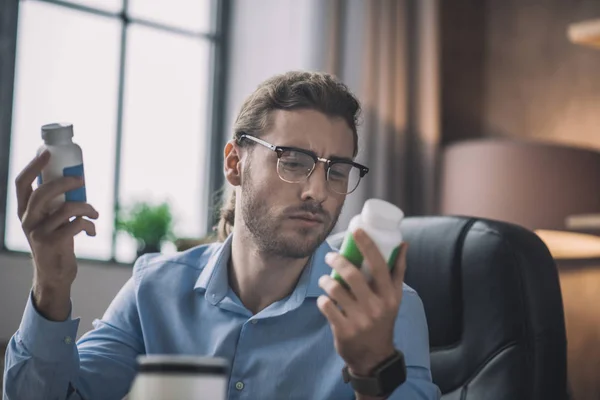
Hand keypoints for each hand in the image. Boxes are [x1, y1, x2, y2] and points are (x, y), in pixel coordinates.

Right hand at [15, 150, 97, 319]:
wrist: (54, 274)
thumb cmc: (56, 241)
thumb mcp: (48, 220)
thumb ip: (53, 203)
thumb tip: (73, 177)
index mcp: (24, 210)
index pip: (22, 183)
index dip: (33, 165)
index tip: (47, 152)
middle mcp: (27, 219)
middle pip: (43, 192)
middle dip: (65, 182)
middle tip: (82, 180)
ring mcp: (38, 232)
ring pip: (65, 208)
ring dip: (86, 207)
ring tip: (95, 212)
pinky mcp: (52, 244)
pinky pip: (76, 225)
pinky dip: (88, 224)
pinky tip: (92, 230)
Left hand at [317, 229, 407, 375]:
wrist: (374, 356)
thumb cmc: (383, 319)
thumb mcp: (394, 298)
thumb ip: (397, 271)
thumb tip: (403, 244)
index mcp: (389, 295)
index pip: (379, 264)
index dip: (367, 245)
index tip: (356, 230)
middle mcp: (376, 306)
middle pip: (352, 275)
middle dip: (337, 260)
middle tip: (330, 256)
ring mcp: (360, 319)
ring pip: (336, 289)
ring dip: (326, 280)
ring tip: (325, 280)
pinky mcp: (344, 330)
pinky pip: (326, 306)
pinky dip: (322, 299)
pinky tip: (325, 299)